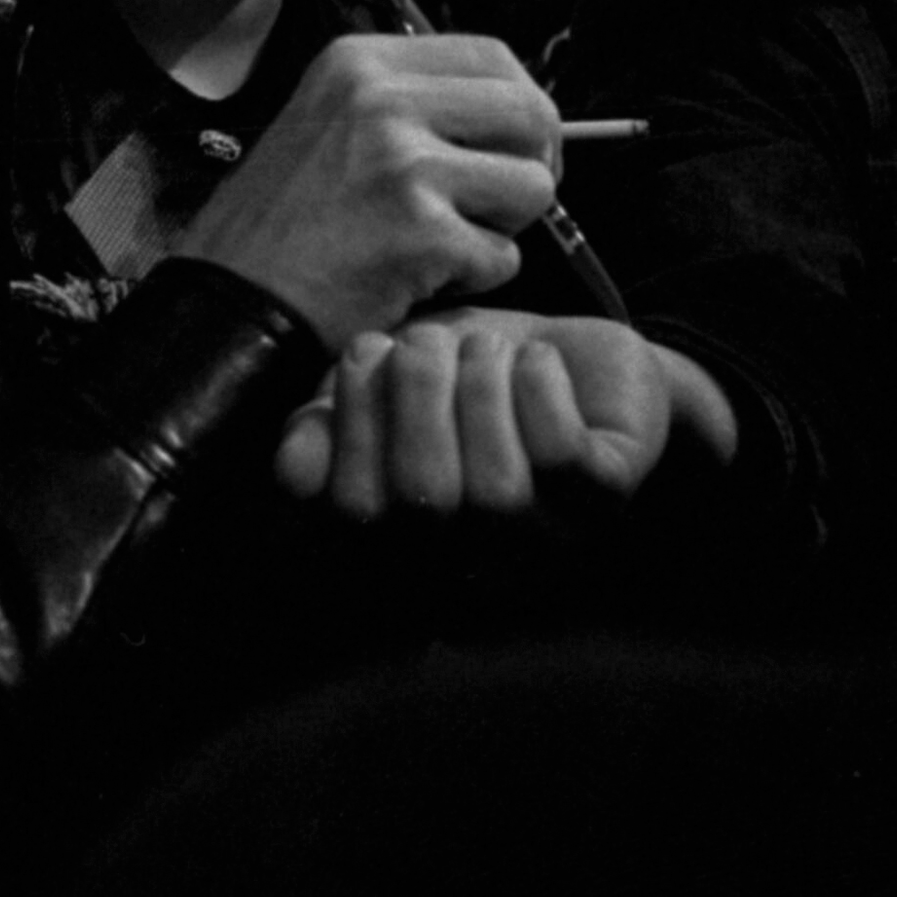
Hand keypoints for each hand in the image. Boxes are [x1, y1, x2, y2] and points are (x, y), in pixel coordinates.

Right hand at [178, 36, 557, 348]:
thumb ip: (409, 103)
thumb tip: (512, 114)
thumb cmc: (278, 227)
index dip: (521, 106)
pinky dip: (473, 279)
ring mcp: (404, 164)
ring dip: (503, 228)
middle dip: (533, 164)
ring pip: (533, 187)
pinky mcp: (423, 234)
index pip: (493, 56)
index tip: (511, 146)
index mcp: (360, 62)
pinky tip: (419, 279)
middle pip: (531, 112)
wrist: (229, 303)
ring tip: (445, 244)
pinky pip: (504, 257)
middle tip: (501, 204)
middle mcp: (383, 99)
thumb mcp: (327, 121)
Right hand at [271, 310, 740, 517]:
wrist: (573, 353)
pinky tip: (538, 361)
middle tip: (430, 339)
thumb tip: (292, 471)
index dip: (356, 422)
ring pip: (496, 488)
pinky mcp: (604, 496)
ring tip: (485, 349)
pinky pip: (561, 455)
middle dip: (420, 393)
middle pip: (427, 499)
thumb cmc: (462, 377)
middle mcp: (473, 556)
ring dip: (482, 389)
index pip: (358, 509)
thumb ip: (324, 424)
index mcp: (407, 532)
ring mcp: (544, 535)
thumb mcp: (379, 386)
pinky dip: (539, 388)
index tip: (367, 350)